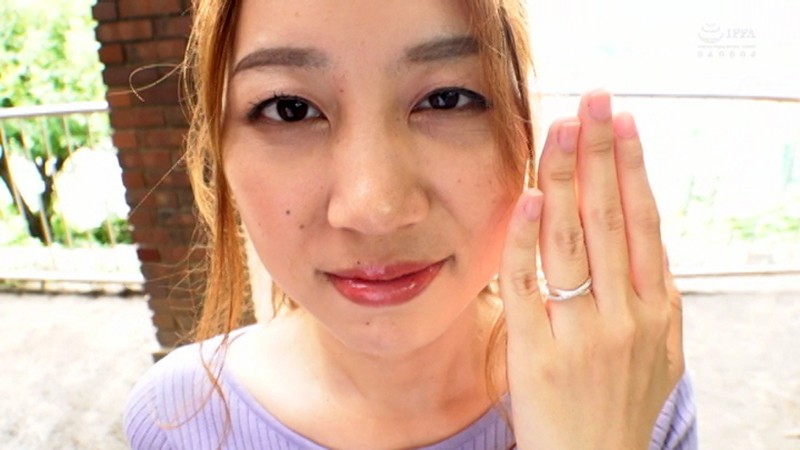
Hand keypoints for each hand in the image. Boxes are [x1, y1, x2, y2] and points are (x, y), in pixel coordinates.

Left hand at [499, 90, 684, 448]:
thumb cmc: (620, 404)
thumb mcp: (658, 351)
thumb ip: (650, 295)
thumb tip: (642, 236)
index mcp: (655, 309)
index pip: (642, 222)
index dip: (632, 168)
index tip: (621, 122)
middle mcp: (624, 316)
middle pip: (610, 218)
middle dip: (600, 154)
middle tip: (592, 101)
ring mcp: (581, 334)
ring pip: (573, 241)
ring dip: (567, 179)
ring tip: (562, 129)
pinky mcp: (537, 354)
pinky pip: (530, 286)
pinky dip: (528, 239)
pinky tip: (530, 197)